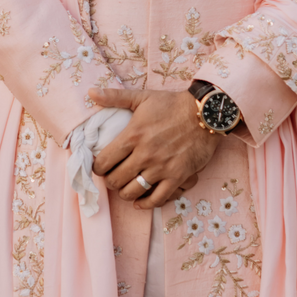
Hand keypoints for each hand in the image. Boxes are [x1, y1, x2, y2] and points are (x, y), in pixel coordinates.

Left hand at [89, 87, 218, 207]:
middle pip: (115, 180)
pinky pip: (157, 199)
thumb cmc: (172, 104)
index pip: (103, 162)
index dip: (97, 168)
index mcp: (133, 135)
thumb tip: (91, 92)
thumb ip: (114, 96)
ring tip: (126, 187)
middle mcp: (145, 154)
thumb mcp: (142, 97)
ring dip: (125, 193)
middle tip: (113, 177)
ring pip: (132, 192)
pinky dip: (145, 204)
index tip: (101, 166)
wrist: (205, 113)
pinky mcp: (177, 176)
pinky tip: (140, 202)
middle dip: (110, 181)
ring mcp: (161, 167)